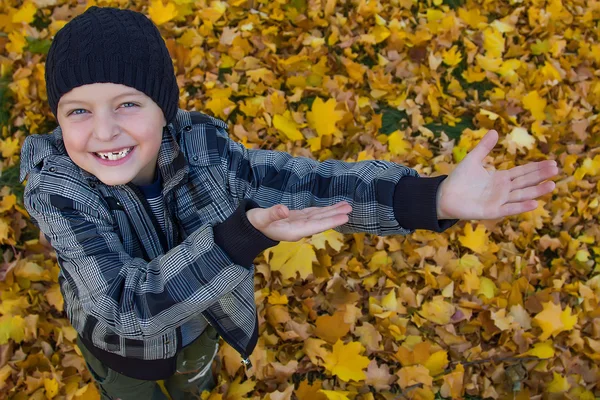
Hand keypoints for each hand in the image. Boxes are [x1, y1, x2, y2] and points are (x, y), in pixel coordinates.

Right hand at [246, 201, 351, 241]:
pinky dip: (323, 210)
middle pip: (320, 222)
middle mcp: (298, 229)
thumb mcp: (260, 218)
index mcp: (292, 231)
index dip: (330, 221)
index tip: (344, 217)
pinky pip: (313, 214)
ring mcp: (298, 224)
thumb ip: (272, 214)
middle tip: (350, 209)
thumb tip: (284, 210)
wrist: (249, 228)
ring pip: (318, 217)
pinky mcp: (297, 218)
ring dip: (331, 211)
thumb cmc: (254, 224)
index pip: (315, 226)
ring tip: (346, 206)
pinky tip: (332, 207)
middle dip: (335, 216)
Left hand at [436, 130, 559, 220]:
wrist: (444, 196)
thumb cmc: (458, 180)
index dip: (536, 167)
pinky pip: (509, 209)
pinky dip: (521, 207)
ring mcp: (499, 201)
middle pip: (526, 182)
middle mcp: (503, 190)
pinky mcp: (492, 211)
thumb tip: (495, 131)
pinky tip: (534, 203)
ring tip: (552, 185)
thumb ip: (484, 147)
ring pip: (521, 195)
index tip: (552, 162)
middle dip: (540, 176)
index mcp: (501, 178)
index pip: (523, 172)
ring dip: (536, 191)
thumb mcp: (472, 160)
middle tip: (556, 169)